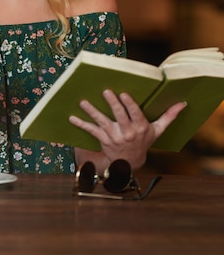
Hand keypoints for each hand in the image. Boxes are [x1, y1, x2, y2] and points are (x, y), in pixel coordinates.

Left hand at [69, 89, 186, 168]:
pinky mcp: (103, 139)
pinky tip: (72, 117)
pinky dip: (81, 124)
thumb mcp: (158, 130)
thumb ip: (169, 116)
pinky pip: (91, 131)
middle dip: (112, 104)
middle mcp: (127, 132)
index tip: (123, 93)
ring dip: (92, 112)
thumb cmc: (144, 141)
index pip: (135, 114)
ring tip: (83, 102)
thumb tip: (183, 103)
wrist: (130, 163)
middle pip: (119, 116)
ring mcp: (114, 136)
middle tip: (105, 91)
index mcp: (140, 127)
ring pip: (102, 122)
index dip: (129, 104)